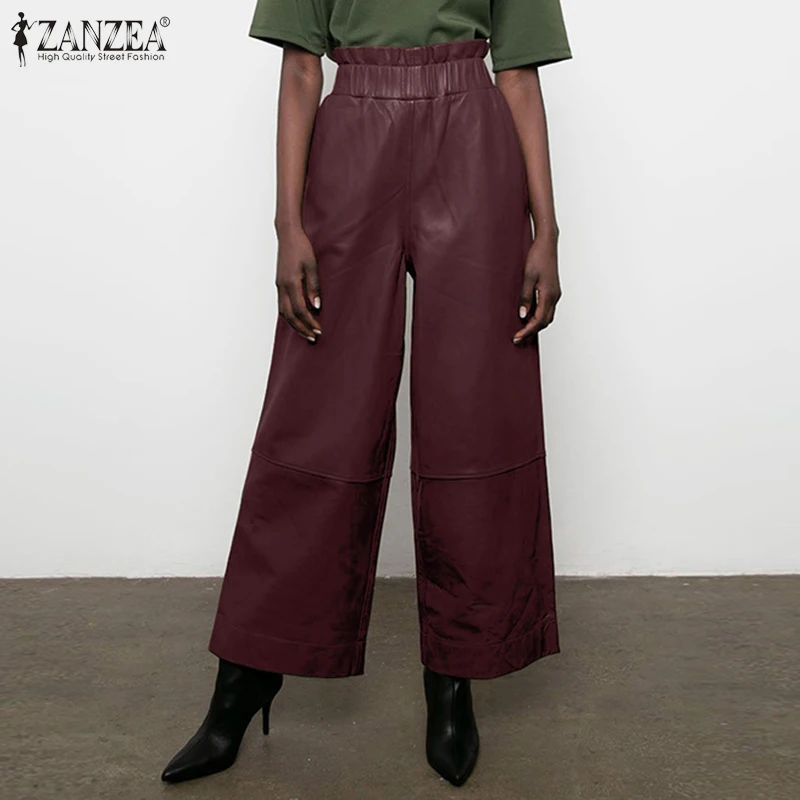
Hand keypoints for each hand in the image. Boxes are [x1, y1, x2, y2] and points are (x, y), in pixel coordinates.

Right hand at [275, 226, 321, 342]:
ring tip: (305, 332)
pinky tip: (297, 319)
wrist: (288, 235)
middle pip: (289, 315)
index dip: (309, 322)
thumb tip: (316, 306)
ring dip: (294, 324)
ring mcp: (279, 286)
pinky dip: (289, 316)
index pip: (299, 310)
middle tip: (313, 337)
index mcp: (291, 283)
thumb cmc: (301, 247)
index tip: (319, 330)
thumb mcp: (312, 265)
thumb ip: (314, 287)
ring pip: (283, 312)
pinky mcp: (279, 284)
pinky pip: (282, 305)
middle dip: (301, 328)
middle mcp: (282, 287)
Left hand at [513, 235, 560, 343]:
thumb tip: (522, 315)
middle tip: (517, 337)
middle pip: (544, 322)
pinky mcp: (553, 290)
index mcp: (549, 295)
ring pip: (547, 316)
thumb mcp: (527, 277)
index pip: (538, 321)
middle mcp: (554, 297)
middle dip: (531, 331)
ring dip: (535, 324)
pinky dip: (538, 315)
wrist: (547, 243)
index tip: (517, 337)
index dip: (527, 331)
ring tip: (521, 329)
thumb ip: (525, 297)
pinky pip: (546, 308)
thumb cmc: (537, 257)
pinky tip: (528, 315)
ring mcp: (555, 294)